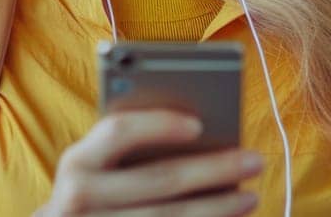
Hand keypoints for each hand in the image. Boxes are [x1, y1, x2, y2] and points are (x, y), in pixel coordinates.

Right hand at [36, 110, 261, 216]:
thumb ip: (129, 147)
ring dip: (217, 209)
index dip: (159, 124)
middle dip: (213, 169)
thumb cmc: (92, 190)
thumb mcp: (95, 164)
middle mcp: (79, 199)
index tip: (199, 123)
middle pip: (158, 180)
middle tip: (254, 159)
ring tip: (249, 197)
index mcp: (76, 161)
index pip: (118, 132)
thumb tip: (199, 133)